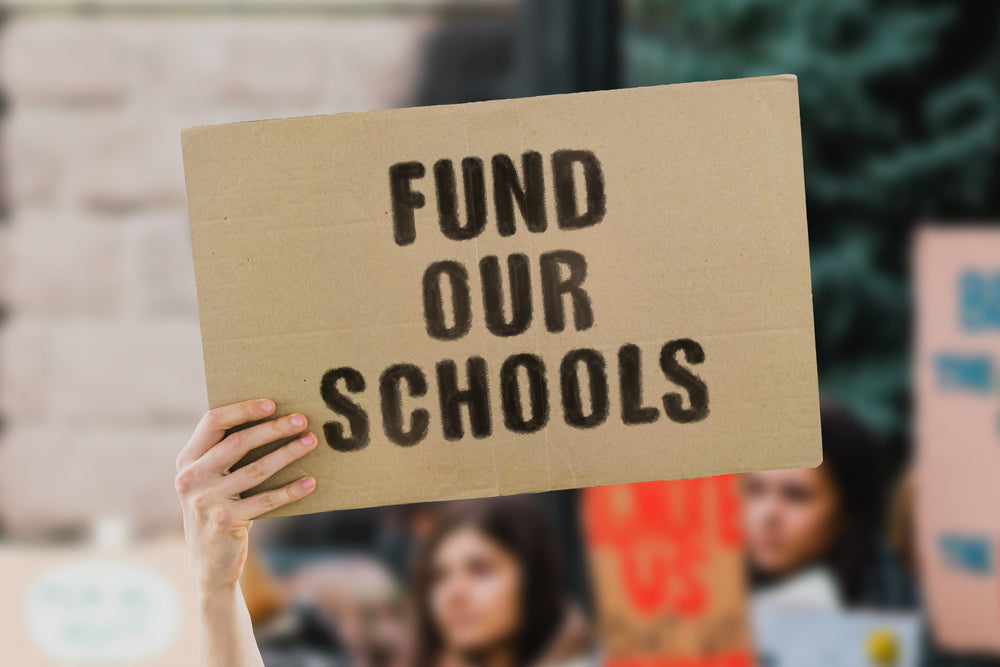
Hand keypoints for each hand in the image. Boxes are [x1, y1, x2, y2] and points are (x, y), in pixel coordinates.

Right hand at [175, 398, 316, 592]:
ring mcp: (206, 501)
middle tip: (302, 420)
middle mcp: (191, 478)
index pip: (212, 422)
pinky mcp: (225, 522)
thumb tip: (271, 420)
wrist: (209, 564)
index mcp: (187, 460)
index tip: (272, 404)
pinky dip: (291, 490)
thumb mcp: (210, 481)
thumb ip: (224, 455)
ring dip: (287, 453)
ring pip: (256, 469)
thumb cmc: (218, 510)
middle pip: (238, 442)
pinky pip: (266, 500)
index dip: (243, 409)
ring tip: (311, 442)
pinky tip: (310, 482)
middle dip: (273, 428)